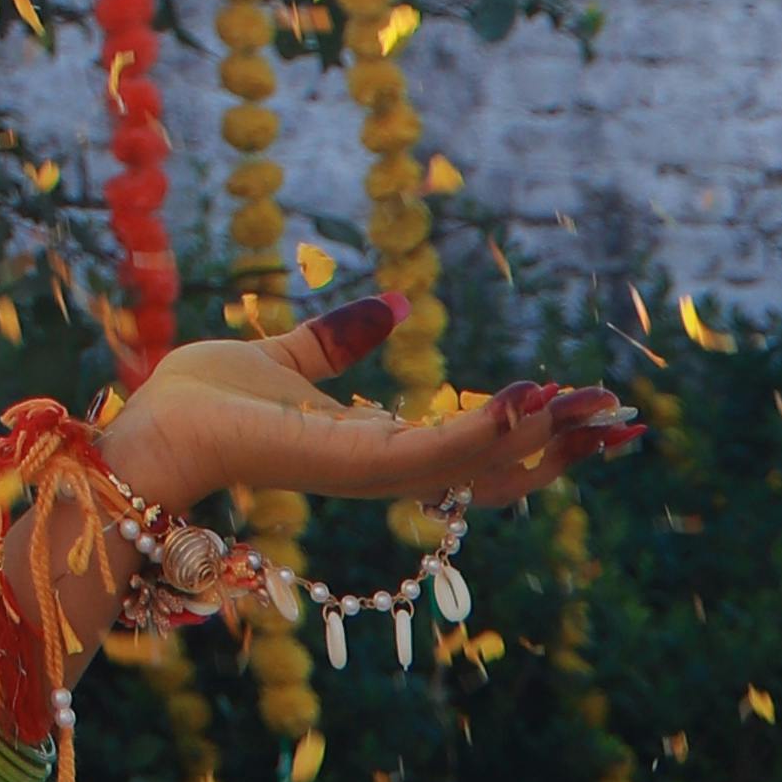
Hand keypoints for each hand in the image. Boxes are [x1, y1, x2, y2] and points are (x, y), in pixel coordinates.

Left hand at [101, 294, 641, 522]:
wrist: (152, 427)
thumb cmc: (202, 401)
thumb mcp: (290, 359)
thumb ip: (341, 340)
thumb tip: (400, 308)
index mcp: (378, 450)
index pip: (479, 452)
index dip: (540, 434)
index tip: (596, 410)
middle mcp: (386, 472)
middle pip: (500, 471)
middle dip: (567, 446)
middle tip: (629, 422)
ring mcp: (373, 474)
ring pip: (482, 464)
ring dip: (545, 435)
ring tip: (598, 406)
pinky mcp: (351, 464)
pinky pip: (434, 451)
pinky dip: (486, 428)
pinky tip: (528, 397)